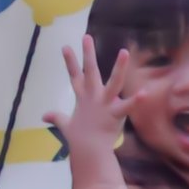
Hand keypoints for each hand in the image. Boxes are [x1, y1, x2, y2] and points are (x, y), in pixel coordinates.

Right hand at [49, 39, 131, 160]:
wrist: (88, 152)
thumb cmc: (79, 139)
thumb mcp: (66, 125)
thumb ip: (56, 117)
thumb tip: (44, 116)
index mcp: (83, 98)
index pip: (74, 76)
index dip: (70, 61)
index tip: (66, 46)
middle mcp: (93, 97)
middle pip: (90, 71)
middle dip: (88, 54)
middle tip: (86, 37)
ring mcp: (105, 104)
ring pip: (113, 82)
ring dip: (119, 67)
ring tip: (124, 52)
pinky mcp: (115, 114)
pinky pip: (127, 106)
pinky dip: (136, 101)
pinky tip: (145, 92)